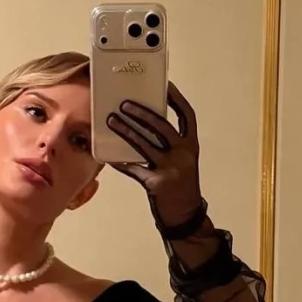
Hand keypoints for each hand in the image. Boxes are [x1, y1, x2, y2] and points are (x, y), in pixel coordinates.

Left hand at [106, 82, 204, 226]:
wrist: (185, 215)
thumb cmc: (181, 185)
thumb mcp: (182, 161)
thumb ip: (169, 144)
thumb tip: (144, 124)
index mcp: (191, 145)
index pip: (187, 115)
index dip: (176, 99)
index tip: (165, 85)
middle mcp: (183, 154)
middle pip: (162, 127)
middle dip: (142, 113)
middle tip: (124, 104)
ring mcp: (170, 169)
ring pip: (145, 145)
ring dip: (127, 131)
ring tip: (112, 120)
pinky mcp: (156, 184)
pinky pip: (134, 169)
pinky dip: (122, 163)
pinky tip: (110, 157)